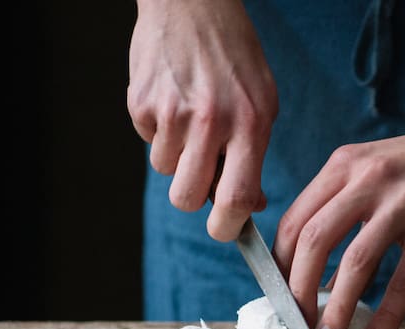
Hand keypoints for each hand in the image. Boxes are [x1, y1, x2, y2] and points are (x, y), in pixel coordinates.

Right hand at [126, 0, 277, 240]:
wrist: (193, 5)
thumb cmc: (235, 59)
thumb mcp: (263, 104)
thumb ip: (255, 155)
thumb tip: (247, 206)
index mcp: (250, 124)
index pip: (235, 199)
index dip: (227, 227)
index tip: (225, 231)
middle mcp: (210, 121)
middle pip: (187, 196)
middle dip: (194, 198)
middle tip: (203, 181)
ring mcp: (171, 112)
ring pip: (166, 170)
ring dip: (178, 158)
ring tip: (192, 123)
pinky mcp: (140, 103)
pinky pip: (149, 142)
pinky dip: (160, 132)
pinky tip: (174, 102)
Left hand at [273, 113, 404, 328]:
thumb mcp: (376, 170)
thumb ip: (345, 212)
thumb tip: (323, 277)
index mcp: (344, 165)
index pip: (295, 220)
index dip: (280, 265)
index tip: (281, 296)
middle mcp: (367, 179)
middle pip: (313, 241)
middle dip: (298, 291)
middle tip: (297, 324)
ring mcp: (402, 203)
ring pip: (355, 262)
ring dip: (337, 309)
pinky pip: (404, 279)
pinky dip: (387, 315)